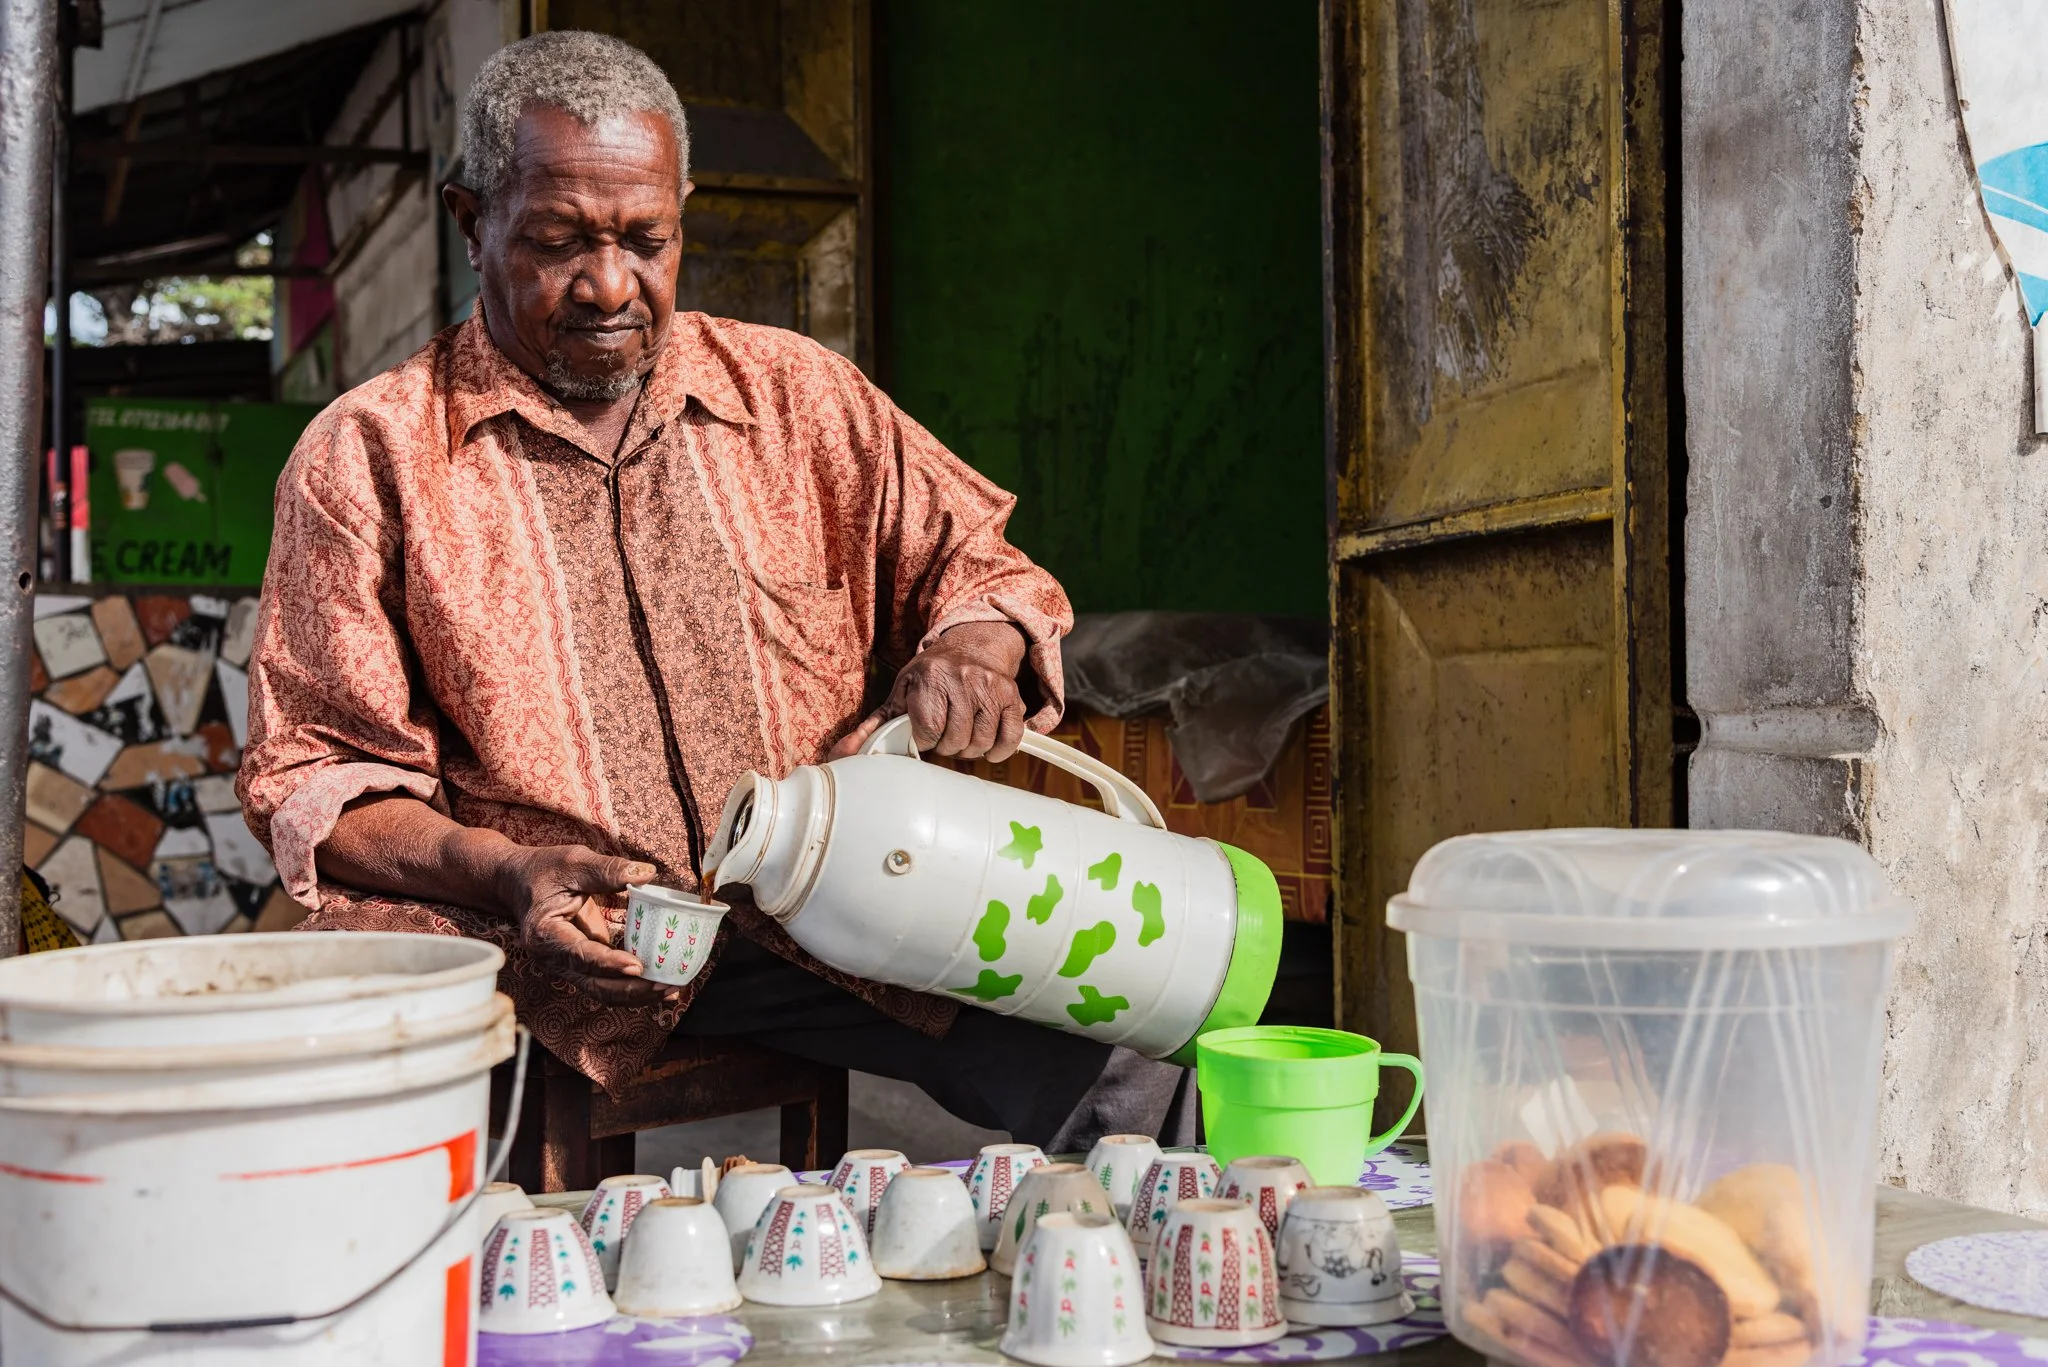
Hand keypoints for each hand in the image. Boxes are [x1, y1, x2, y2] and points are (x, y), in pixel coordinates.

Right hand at [494, 845, 672, 1005]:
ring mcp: (566, 965)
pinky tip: (658, 984)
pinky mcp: (580, 964)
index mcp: (546, 934)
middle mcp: (553, 958)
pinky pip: (606, 981)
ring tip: (670, 990)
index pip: (581, 955)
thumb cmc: (543, 870)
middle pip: (595, 984)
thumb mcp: (574, 862)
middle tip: (667, 985)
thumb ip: (608, 870)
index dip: (610, 964)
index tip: (638, 967)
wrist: (517, 882)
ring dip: (636, 994)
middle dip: (632, 989)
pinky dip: (631, 986)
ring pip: (602, 990)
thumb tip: (648, 874)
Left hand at [830, 620, 1029, 761]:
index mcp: (931, 678)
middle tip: (943, 735)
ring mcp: (990, 687)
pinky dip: (998, 750)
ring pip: (980, 743)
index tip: (923, 733)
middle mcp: (963, 678)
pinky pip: (1010, 738)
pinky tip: (986, 745)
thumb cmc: (930, 677)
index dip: (924, 740)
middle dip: (946, 746)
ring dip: (969, 749)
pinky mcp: (1012, 696)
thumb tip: (842, 754)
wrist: (972, 647)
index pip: (927, 730)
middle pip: (954, 740)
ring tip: (961, 736)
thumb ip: (873, 727)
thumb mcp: (901, 694)